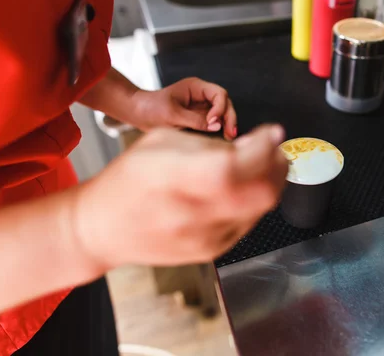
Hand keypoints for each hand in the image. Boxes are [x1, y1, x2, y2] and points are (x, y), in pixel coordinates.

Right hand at [73, 125, 287, 268]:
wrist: (105, 227)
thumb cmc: (129, 181)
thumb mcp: (163, 141)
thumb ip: (210, 144)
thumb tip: (249, 145)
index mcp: (180, 178)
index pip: (239, 162)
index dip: (265, 145)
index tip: (273, 132)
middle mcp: (196, 212)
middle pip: (263, 190)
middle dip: (278, 164)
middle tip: (276, 149)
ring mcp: (207, 236)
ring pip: (262, 207)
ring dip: (271, 182)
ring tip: (263, 165)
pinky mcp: (212, 250)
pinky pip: (249, 222)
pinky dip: (255, 201)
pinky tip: (244, 188)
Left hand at [133, 77, 237, 139]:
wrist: (139, 113)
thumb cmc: (151, 109)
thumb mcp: (172, 115)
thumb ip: (195, 120)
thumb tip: (217, 126)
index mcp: (196, 87)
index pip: (218, 94)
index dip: (220, 108)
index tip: (213, 123)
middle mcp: (202, 95)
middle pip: (225, 103)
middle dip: (229, 117)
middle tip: (231, 133)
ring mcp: (202, 106)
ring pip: (223, 112)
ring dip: (228, 124)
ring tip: (230, 138)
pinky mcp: (199, 117)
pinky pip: (215, 121)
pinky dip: (220, 128)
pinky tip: (223, 138)